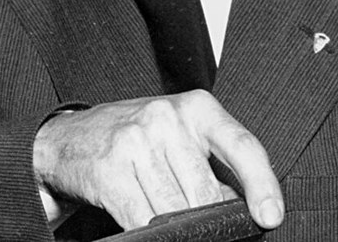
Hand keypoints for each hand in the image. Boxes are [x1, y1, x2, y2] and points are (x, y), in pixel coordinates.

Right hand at [32, 90, 283, 230]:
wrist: (66, 137)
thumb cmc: (133, 138)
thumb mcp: (179, 134)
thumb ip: (211, 162)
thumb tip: (243, 207)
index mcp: (196, 108)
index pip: (242, 146)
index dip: (262, 184)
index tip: (271, 216)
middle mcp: (166, 118)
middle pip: (207, 191)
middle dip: (208, 218)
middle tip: (199, 222)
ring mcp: (136, 142)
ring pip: (176, 209)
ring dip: (178, 226)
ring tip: (169, 218)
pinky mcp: (110, 171)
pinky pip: (144, 218)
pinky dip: (153, 231)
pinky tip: (151, 227)